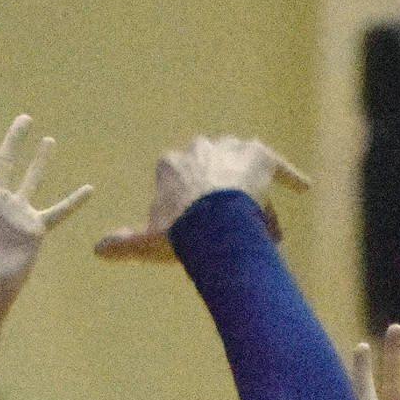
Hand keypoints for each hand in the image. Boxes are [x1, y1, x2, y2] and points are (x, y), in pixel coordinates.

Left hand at [0, 111, 90, 316]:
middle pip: (3, 160)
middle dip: (13, 139)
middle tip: (23, 118)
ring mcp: (13, 214)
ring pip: (30, 178)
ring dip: (40, 161)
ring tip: (50, 140)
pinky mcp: (32, 230)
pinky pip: (57, 211)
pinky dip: (72, 202)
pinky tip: (88, 189)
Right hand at [95, 137, 308, 260]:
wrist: (211, 220)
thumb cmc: (179, 232)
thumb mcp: (149, 240)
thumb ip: (125, 243)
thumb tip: (96, 251)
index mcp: (172, 163)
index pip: (183, 181)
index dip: (192, 209)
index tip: (199, 230)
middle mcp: (201, 147)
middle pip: (214, 174)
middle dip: (223, 199)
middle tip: (231, 231)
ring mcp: (232, 148)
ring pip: (244, 170)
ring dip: (252, 193)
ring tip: (262, 225)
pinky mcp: (262, 156)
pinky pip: (279, 166)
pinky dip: (291, 177)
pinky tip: (303, 188)